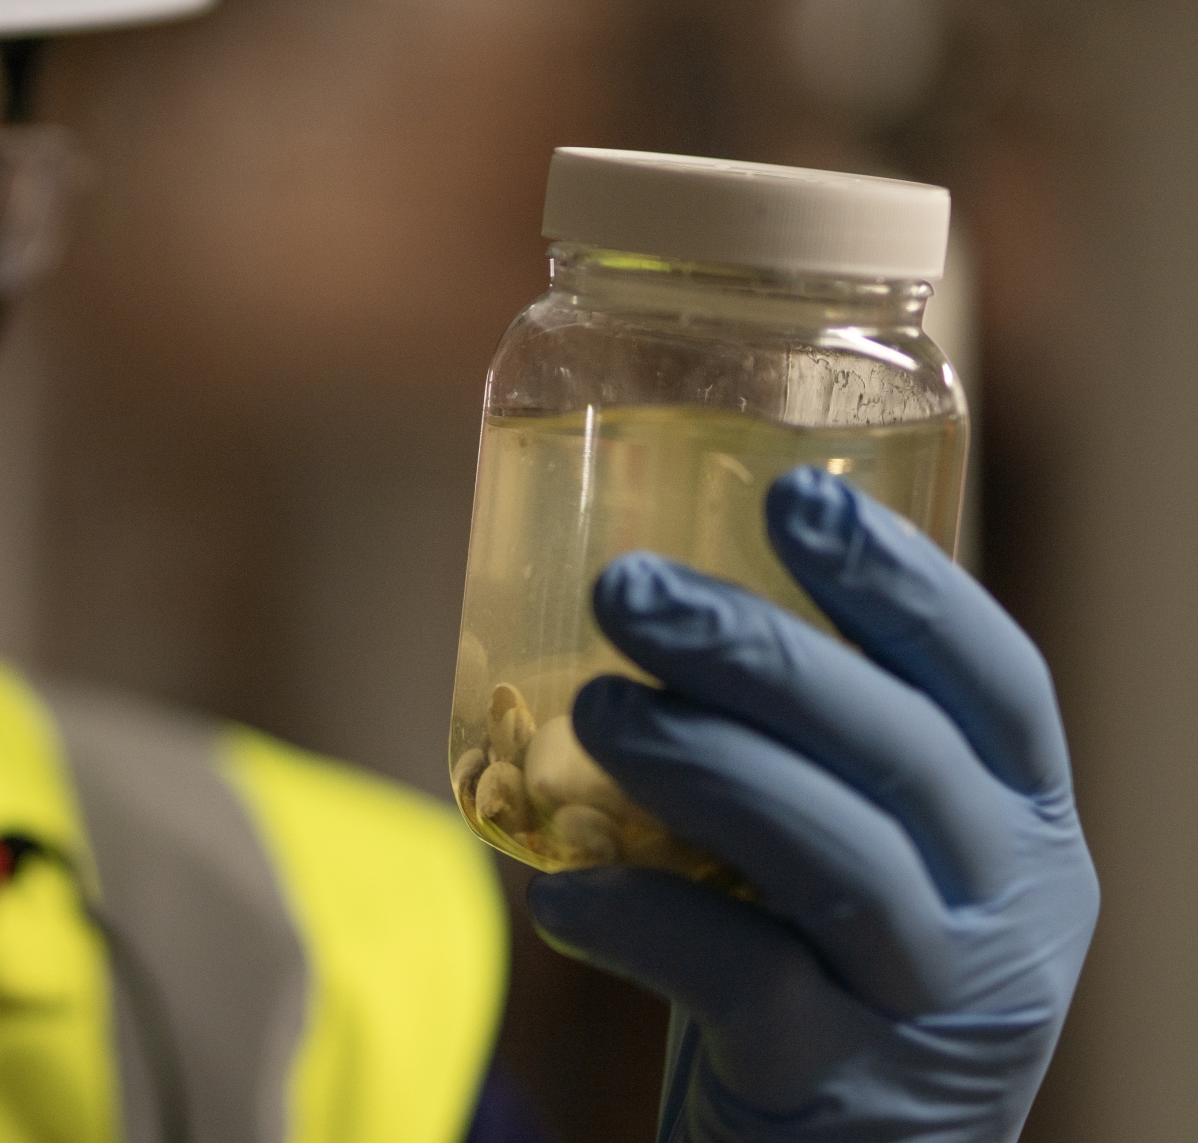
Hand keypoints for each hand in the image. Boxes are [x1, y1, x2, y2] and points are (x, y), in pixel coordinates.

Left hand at [523, 466, 1097, 1142]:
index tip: (796, 495)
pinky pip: (742, 979)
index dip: (903, 584)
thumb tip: (654, 578)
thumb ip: (811, 751)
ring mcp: (935, 1007)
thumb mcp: (865, 857)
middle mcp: (1011, 912)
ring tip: (595, 709)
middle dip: (761, 653)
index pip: (997, 682)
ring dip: (702, 764)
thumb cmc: (828, 974)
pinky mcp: (843, 1087)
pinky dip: (639, 920)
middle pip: (902, 753)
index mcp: (1023, 826)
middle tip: (626, 584)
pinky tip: (555, 892)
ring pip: (833, 860)